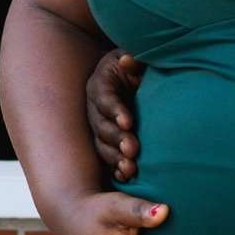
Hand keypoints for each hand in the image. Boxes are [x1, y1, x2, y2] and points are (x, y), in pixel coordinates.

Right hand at [86, 49, 142, 181]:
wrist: (137, 75)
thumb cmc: (140, 65)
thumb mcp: (138, 57)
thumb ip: (136, 61)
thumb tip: (127, 60)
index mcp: (101, 84)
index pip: (105, 99)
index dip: (115, 110)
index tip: (129, 122)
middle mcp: (95, 107)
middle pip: (101, 126)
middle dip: (117, 139)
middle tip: (132, 150)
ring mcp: (99, 125)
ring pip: (101, 145)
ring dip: (115, 158)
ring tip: (130, 168)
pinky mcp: (106, 141)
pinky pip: (106, 157)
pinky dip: (115, 168)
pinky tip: (126, 177)